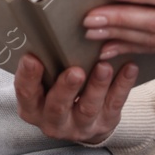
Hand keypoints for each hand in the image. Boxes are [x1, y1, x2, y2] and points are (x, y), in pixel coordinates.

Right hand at [12, 54, 136, 145]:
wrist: (81, 123)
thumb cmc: (57, 92)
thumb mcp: (44, 84)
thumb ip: (45, 65)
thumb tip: (47, 29)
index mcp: (33, 108)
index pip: (26, 93)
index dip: (28, 77)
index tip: (31, 58)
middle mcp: (53, 121)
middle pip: (57, 106)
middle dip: (66, 88)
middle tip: (75, 71)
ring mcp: (80, 125)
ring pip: (88, 108)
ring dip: (97, 86)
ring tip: (104, 67)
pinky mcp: (105, 123)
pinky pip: (114, 104)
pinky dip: (122, 86)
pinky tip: (128, 68)